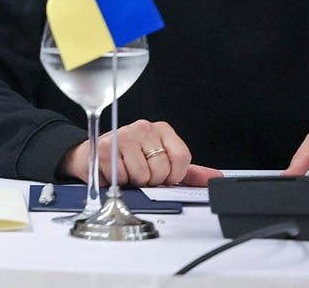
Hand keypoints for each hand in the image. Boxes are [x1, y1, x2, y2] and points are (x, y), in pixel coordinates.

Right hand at [60, 119, 222, 186]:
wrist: (94, 157)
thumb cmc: (129, 160)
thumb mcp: (162, 164)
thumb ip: (189, 172)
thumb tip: (214, 178)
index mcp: (161, 129)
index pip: (181, 157)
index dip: (174, 175)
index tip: (164, 176)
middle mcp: (143, 127)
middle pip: (162, 169)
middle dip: (151, 180)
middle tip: (140, 173)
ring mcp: (123, 135)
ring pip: (142, 175)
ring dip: (134, 182)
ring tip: (127, 172)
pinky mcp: (105, 147)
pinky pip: (122, 177)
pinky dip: (118, 181)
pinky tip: (114, 172)